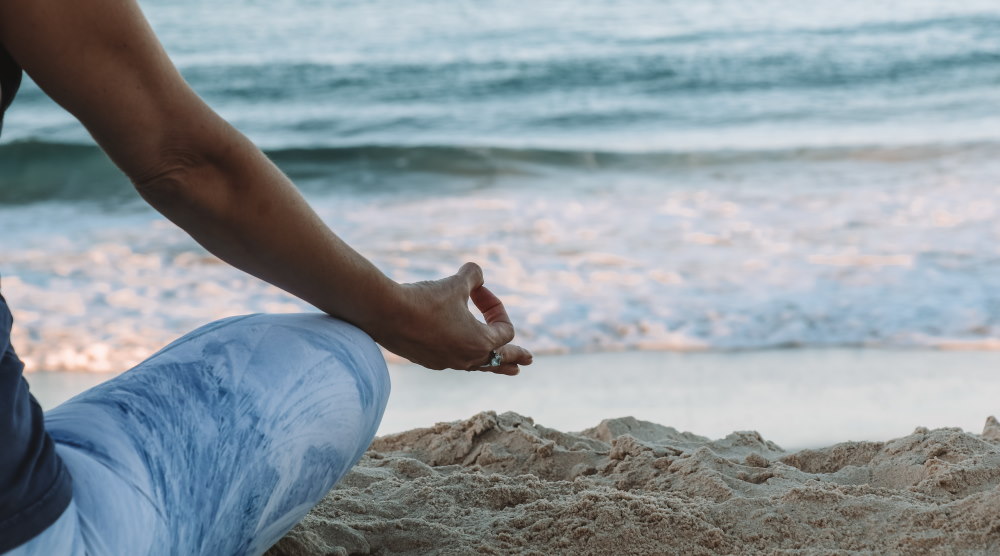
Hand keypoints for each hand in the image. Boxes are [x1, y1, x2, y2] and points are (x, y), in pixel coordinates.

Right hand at [370, 263, 532, 374]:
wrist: (386, 313)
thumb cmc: (425, 299)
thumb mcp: (455, 283)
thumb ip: (473, 276)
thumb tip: (477, 273)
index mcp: (480, 343)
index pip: (504, 329)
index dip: (496, 306)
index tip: (478, 291)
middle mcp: (467, 358)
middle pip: (499, 360)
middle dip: (515, 357)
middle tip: (528, 361)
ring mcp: (447, 363)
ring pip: (478, 366)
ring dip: (493, 364)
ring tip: (508, 369)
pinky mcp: (428, 361)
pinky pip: (455, 362)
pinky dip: (465, 356)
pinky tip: (462, 356)